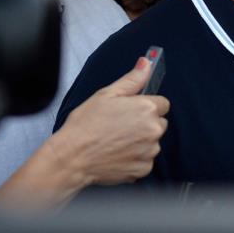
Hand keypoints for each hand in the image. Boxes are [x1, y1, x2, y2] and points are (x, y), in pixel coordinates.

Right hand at [50, 58, 169, 185]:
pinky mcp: (144, 169)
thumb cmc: (85, 125)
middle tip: (122, 126)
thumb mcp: (106, 95)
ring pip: (153, 142)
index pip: (162, 104)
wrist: (71, 158)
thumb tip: (147, 63)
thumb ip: (132, 79)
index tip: (133, 110)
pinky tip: (118, 154)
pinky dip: (136, 157)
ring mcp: (150, 151)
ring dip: (142, 141)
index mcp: (147, 108)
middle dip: (146, 123)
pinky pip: (146, 159)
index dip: (147, 106)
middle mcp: (153, 130)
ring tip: (117, 141)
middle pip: (159, 123)